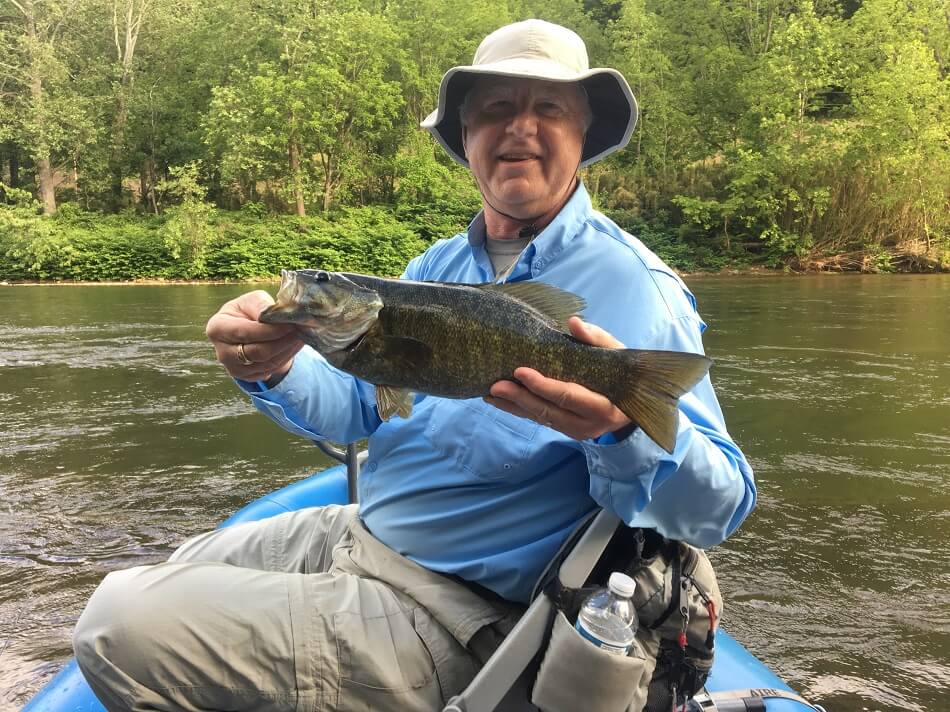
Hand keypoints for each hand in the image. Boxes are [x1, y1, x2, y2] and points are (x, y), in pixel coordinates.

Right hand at [205, 290, 303, 383]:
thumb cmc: (248, 311)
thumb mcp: (253, 300)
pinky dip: (286, 358)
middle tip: (302, 331)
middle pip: (257, 352)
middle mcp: (221, 352)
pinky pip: (270, 370)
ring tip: (303, 336)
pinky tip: (295, 345)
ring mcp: (233, 368)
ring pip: (267, 364)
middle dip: (283, 341)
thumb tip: (276, 313)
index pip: (246, 333)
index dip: (271, 330)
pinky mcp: (246, 377)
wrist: (247, 328)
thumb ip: (262, 306)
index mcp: (217, 328)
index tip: (291, 323)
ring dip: (288, 350)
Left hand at [485, 317, 632, 440]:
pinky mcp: (563, 430)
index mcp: (602, 406)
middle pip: (548, 411)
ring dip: (513, 406)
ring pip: (539, 418)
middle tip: (495, 385)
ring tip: (489, 393)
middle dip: (520, 398)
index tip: (520, 371)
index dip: (543, 385)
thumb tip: (573, 323)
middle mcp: (587, 424)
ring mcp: (574, 431)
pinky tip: (499, 400)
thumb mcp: (615, 352)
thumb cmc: (621, 372)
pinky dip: (518, 409)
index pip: (568, 396)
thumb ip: (595, 338)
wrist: (632, 402)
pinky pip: (538, 420)